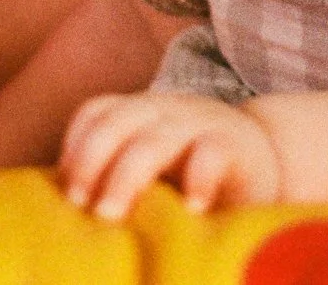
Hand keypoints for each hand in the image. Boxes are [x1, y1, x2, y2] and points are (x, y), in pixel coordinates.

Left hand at [59, 92, 279, 218]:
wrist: (268, 158)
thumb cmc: (194, 173)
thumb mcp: (153, 164)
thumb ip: (116, 174)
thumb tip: (58, 217)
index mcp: (142, 112)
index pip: (97, 111)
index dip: (76, 148)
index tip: (67, 194)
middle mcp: (167, 111)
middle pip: (116, 122)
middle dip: (91, 163)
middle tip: (82, 210)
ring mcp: (201, 125)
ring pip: (154, 139)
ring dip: (126, 177)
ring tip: (111, 217)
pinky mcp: (237, 147)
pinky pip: (212, 153)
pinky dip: (196, 179)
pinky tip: (189, 211)